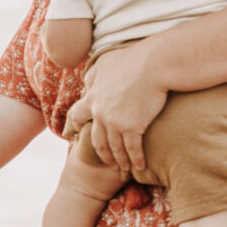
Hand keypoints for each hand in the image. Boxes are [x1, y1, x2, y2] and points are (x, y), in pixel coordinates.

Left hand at [64, 39, 168, 180]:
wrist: (154, 64)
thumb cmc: (134, 59)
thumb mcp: (106, 62)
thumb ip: (94, 74)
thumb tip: (86, 81)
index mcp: (93, 97)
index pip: (77, 114)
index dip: (73, 126)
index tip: (71, 135)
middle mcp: (100, 112)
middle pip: (96, 138)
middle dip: (100, 152)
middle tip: (105, 160)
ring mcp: (115, 121)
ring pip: (113, 147)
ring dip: (118, 159)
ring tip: (123, 167)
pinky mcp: (132, 127)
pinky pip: (132, 149)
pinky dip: (135, 159)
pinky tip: (139, 166)